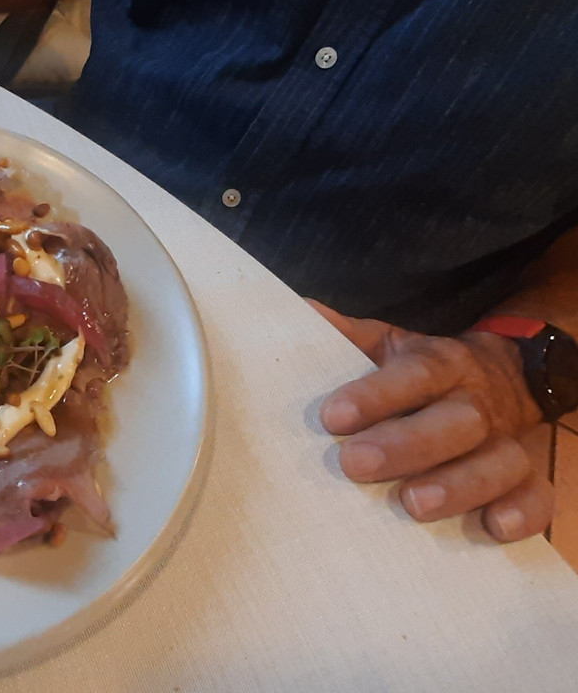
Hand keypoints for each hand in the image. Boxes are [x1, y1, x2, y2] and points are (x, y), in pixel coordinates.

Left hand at [310, 300, 553, 542]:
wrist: (501, 377)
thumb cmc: (423, 371)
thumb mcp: (389, 344)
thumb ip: (347, 335)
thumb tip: (298, 310)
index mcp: (441, 364)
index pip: (412, 374)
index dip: (375, 394)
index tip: (332, 416)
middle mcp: (476, 402)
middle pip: (455, 421)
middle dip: (407, 444)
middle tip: (355, 464)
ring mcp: (506, 441)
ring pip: (499, 461)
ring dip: (458, 485)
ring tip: (413, 504)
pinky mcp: (526, 477)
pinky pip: (539, 496)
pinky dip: (523, 512)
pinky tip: (493, 528)